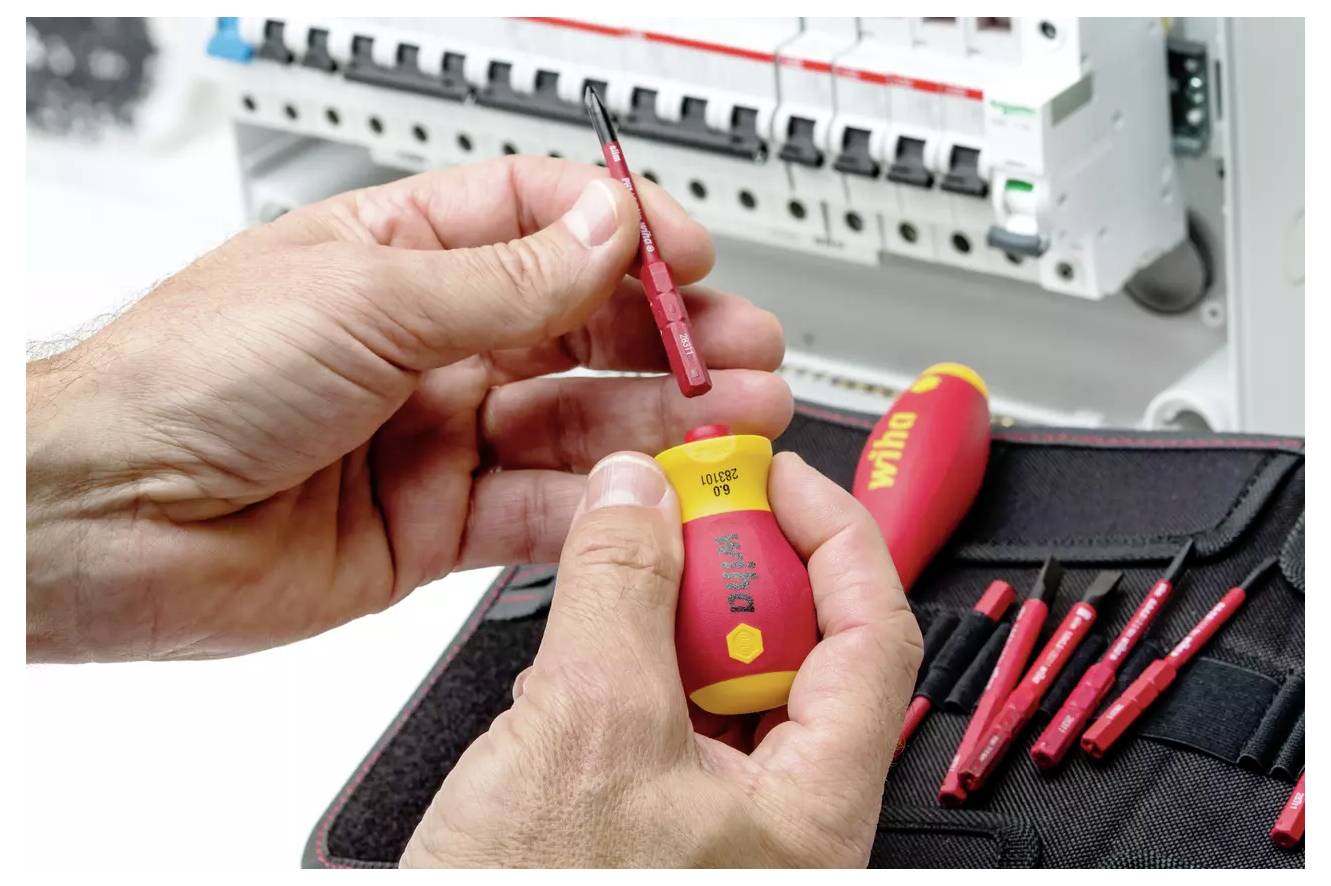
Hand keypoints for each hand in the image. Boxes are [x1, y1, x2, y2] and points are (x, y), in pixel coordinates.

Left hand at [26, 156, 790, 660]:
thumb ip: (506, 278)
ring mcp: (435, 433)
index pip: (540, 222)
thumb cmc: (188, 378)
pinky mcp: (434, 524)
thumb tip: (607, 228)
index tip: (685, 256)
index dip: (621, 233)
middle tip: (743, 349)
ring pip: (575, 420)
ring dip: (661, 418)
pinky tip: (658, 491)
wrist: (105, 519)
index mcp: (401, 255)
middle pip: (578, 326)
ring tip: (738, 418)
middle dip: (668, 336)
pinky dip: (603, 504)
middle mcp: (426, 343)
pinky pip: (540, 509)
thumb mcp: (368, 296)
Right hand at [401, 451, 921, 867]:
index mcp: (813, 813)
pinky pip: (663, 715)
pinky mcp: (648, 819)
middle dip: (733, 567)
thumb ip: (618, 591)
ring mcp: (711, 824)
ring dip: (668, 612)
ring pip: (719, 678)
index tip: (776, 474)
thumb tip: (637, 498)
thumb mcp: (582, 729)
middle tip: (675, 511)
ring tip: (615, 575)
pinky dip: (627, 660)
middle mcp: (777, 821)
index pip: (875, 634)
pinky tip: (578, 650)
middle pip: (796, 647)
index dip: (833, 534)